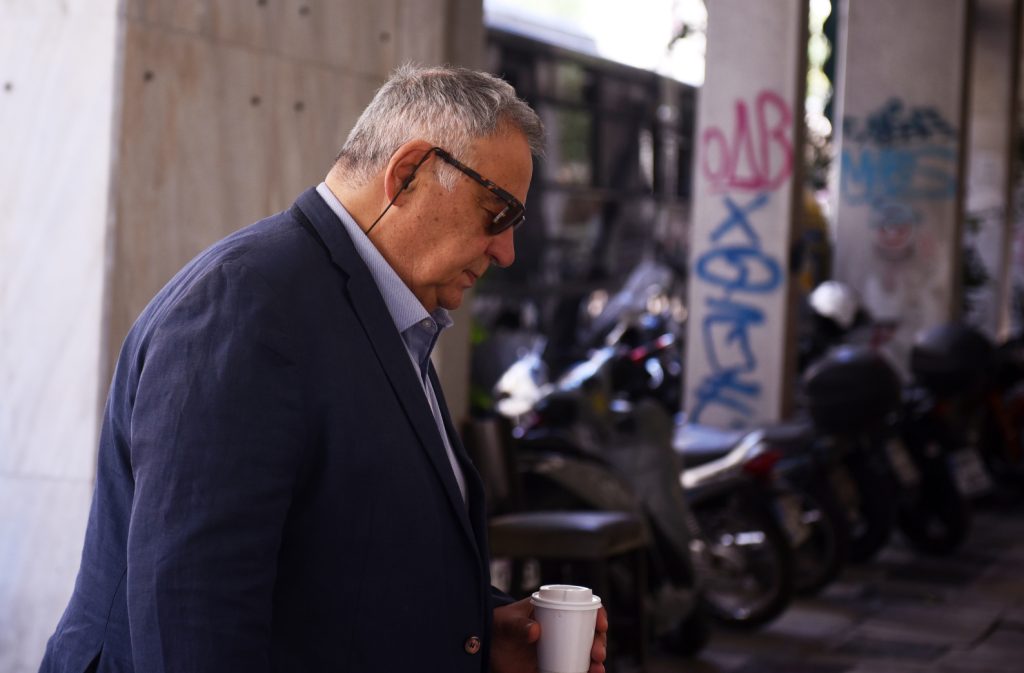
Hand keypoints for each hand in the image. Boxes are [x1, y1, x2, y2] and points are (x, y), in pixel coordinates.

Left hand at [490, 598, 608, 672]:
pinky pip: (572, 670)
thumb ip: (518, 625)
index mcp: (555, 610)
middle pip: (590, 634)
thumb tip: (536, 631)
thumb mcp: (507, 621)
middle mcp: (562, 629)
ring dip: (595, 662)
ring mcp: (559, 648)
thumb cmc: (499, 626)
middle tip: (597, 653)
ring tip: (596, 669)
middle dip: (599, 643)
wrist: (486, 646)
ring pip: (585, 654)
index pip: (583, 608)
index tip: (601, 625)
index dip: (597, 615)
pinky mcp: (552, 666)